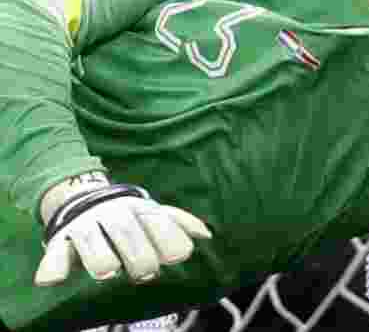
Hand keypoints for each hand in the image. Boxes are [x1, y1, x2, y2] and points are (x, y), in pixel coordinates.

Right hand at [35, 174, 211, 285]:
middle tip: (146, 273)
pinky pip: (55, 251)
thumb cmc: (128, 216)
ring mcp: (86, 226)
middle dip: (138, 252)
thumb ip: (179, 223)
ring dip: (100, 256)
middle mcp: (114, 215)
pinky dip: (53, 266)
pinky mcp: (60, 239)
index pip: (158, 220)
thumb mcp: (154, 214)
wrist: (82, 198)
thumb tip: (206, 235)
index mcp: (140, 210)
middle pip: (126, 231)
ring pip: (91, 239)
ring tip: (108, 272)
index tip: (180, 257)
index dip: (169, 238)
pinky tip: (53, 280)